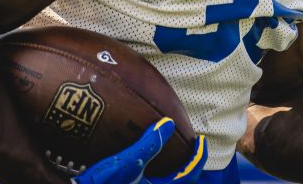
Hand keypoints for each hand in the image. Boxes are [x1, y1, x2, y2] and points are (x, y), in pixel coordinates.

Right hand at [72, 118, 208, 183]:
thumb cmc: (101, 183)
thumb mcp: (126, 163)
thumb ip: (148, 144)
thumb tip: (168, 124)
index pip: (187, 174)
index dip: (197, 157)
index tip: (200, 140)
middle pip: (181, 180)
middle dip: (188, 164)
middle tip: (190, 146)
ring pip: (167, 181)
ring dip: (173, 168)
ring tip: (172, 150)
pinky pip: (152, 179)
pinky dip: (158, 169)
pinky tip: (147, 159)